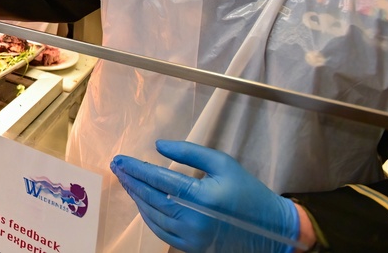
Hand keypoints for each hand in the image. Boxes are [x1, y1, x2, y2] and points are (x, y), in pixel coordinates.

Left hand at [111, 140, 304, 252]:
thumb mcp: (223, 163)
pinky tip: (141, 201)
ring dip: (136, 197)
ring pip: (152, 215)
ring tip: (127, 181)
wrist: (270, 229)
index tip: (120, 159)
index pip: (159, 180)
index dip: (136, 169)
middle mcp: (194, 221)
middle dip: (131, 181)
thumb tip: (158, 146)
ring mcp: (191, 238)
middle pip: (151, 198)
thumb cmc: (247, 191)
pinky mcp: (191, 248)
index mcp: (202, 198)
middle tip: (117, 167)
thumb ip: (189, 152)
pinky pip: (160, 231)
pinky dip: (147, 215)